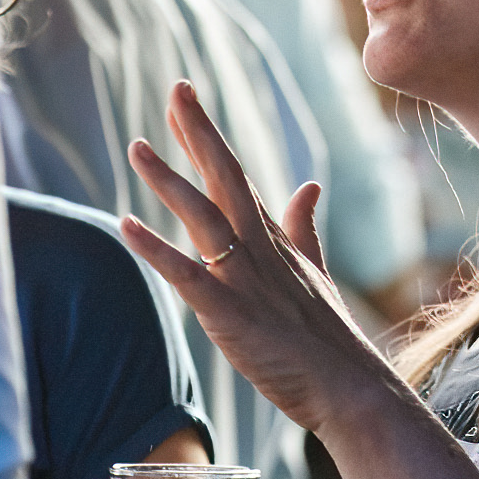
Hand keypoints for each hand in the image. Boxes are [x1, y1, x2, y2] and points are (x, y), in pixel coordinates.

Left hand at [117, 80, 400, 439]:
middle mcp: (260, 249)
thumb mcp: (316, 274)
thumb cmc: (331, 342)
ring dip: (168, 180)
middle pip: (225, 177)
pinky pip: (187, 274)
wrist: (352, 390)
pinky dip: (156, 248)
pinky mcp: (230, 313)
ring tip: (136, 147)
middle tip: (175, 89)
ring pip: (204, 216)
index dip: (207, 139)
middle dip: (197, 132)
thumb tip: (307, 186)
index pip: (236, 178)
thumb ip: (303, 229)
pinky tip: (126, 225)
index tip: (183, 104)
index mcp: (275, 241)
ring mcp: (246, 279)